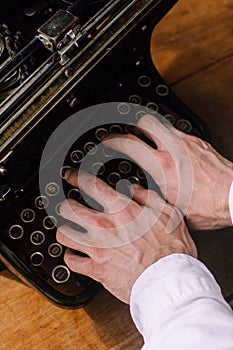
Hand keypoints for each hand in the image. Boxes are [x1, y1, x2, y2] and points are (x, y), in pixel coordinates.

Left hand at [57, 169, 196, 303]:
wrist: (168, 281)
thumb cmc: (171, 250)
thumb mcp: (169, 214)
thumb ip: (149, 197)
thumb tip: (134, 188)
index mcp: (122, 210)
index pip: (91, 186)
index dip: (76, 177)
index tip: (71, 176)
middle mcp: (105, 226)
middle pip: (69, 209)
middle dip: (65, 204)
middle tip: (67, 205)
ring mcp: (98, 248)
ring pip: (65, 234)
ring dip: (65, 230)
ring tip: (68, 229)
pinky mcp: (96, 269)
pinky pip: (71, 261)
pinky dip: (70, 257)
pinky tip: (75, 254)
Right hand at [102, 114, 232, 229]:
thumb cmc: (209, 207)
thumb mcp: (172, 210)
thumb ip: (147, 198)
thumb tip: (133, 191)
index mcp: (162, 168)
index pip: (129, 144)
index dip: (113, 140)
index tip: (107, 140)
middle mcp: (174, 150)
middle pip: (145, 122)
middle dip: (133, 126)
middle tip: (129, 135)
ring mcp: (187, 143)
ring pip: (162, 124)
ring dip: (152, 130)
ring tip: (149, 141)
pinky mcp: (199, 142)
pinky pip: (178, 132)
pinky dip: (169, 138)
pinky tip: (172, 151)